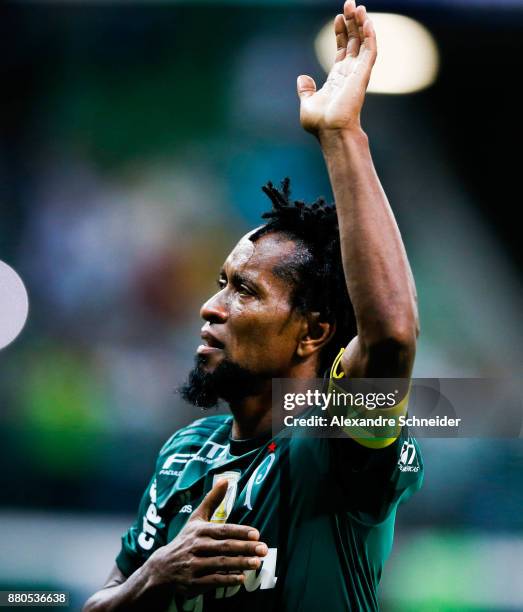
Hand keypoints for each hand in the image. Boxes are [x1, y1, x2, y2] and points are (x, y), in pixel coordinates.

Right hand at [146, 480, 267, 597]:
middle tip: (263, 549)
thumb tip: (225, 480)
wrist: (162, 567)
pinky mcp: (193, 582)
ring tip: (256, 563)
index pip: (223, 530)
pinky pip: (212, 581)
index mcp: (200, 531)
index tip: (256, 534)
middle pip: (224, 547)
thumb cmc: (185, 540)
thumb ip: (212, 500)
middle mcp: (196, 547)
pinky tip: (241, 578)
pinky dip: (227, 580)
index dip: (240, 531)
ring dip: (239, 563)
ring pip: (220, 564)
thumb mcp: (196, 519)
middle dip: (245, 548)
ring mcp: (194, 565)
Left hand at [297, 1, 376, 135]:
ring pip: (364, 43)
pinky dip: (370, 35)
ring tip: (358, 6)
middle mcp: (350, 74)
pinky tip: (367, 21)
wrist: (330, 130)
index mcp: (338, 79)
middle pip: (354, 42)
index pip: (343, 50)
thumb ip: (306, 90)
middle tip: (350, 3)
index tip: (338, 17)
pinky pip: (370, 50)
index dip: (341, 33)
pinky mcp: (363, 74)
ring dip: (362, 24)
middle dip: (352, 22)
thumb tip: (302, 78)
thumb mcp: (307, 103)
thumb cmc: (320, 123)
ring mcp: (357, 73)